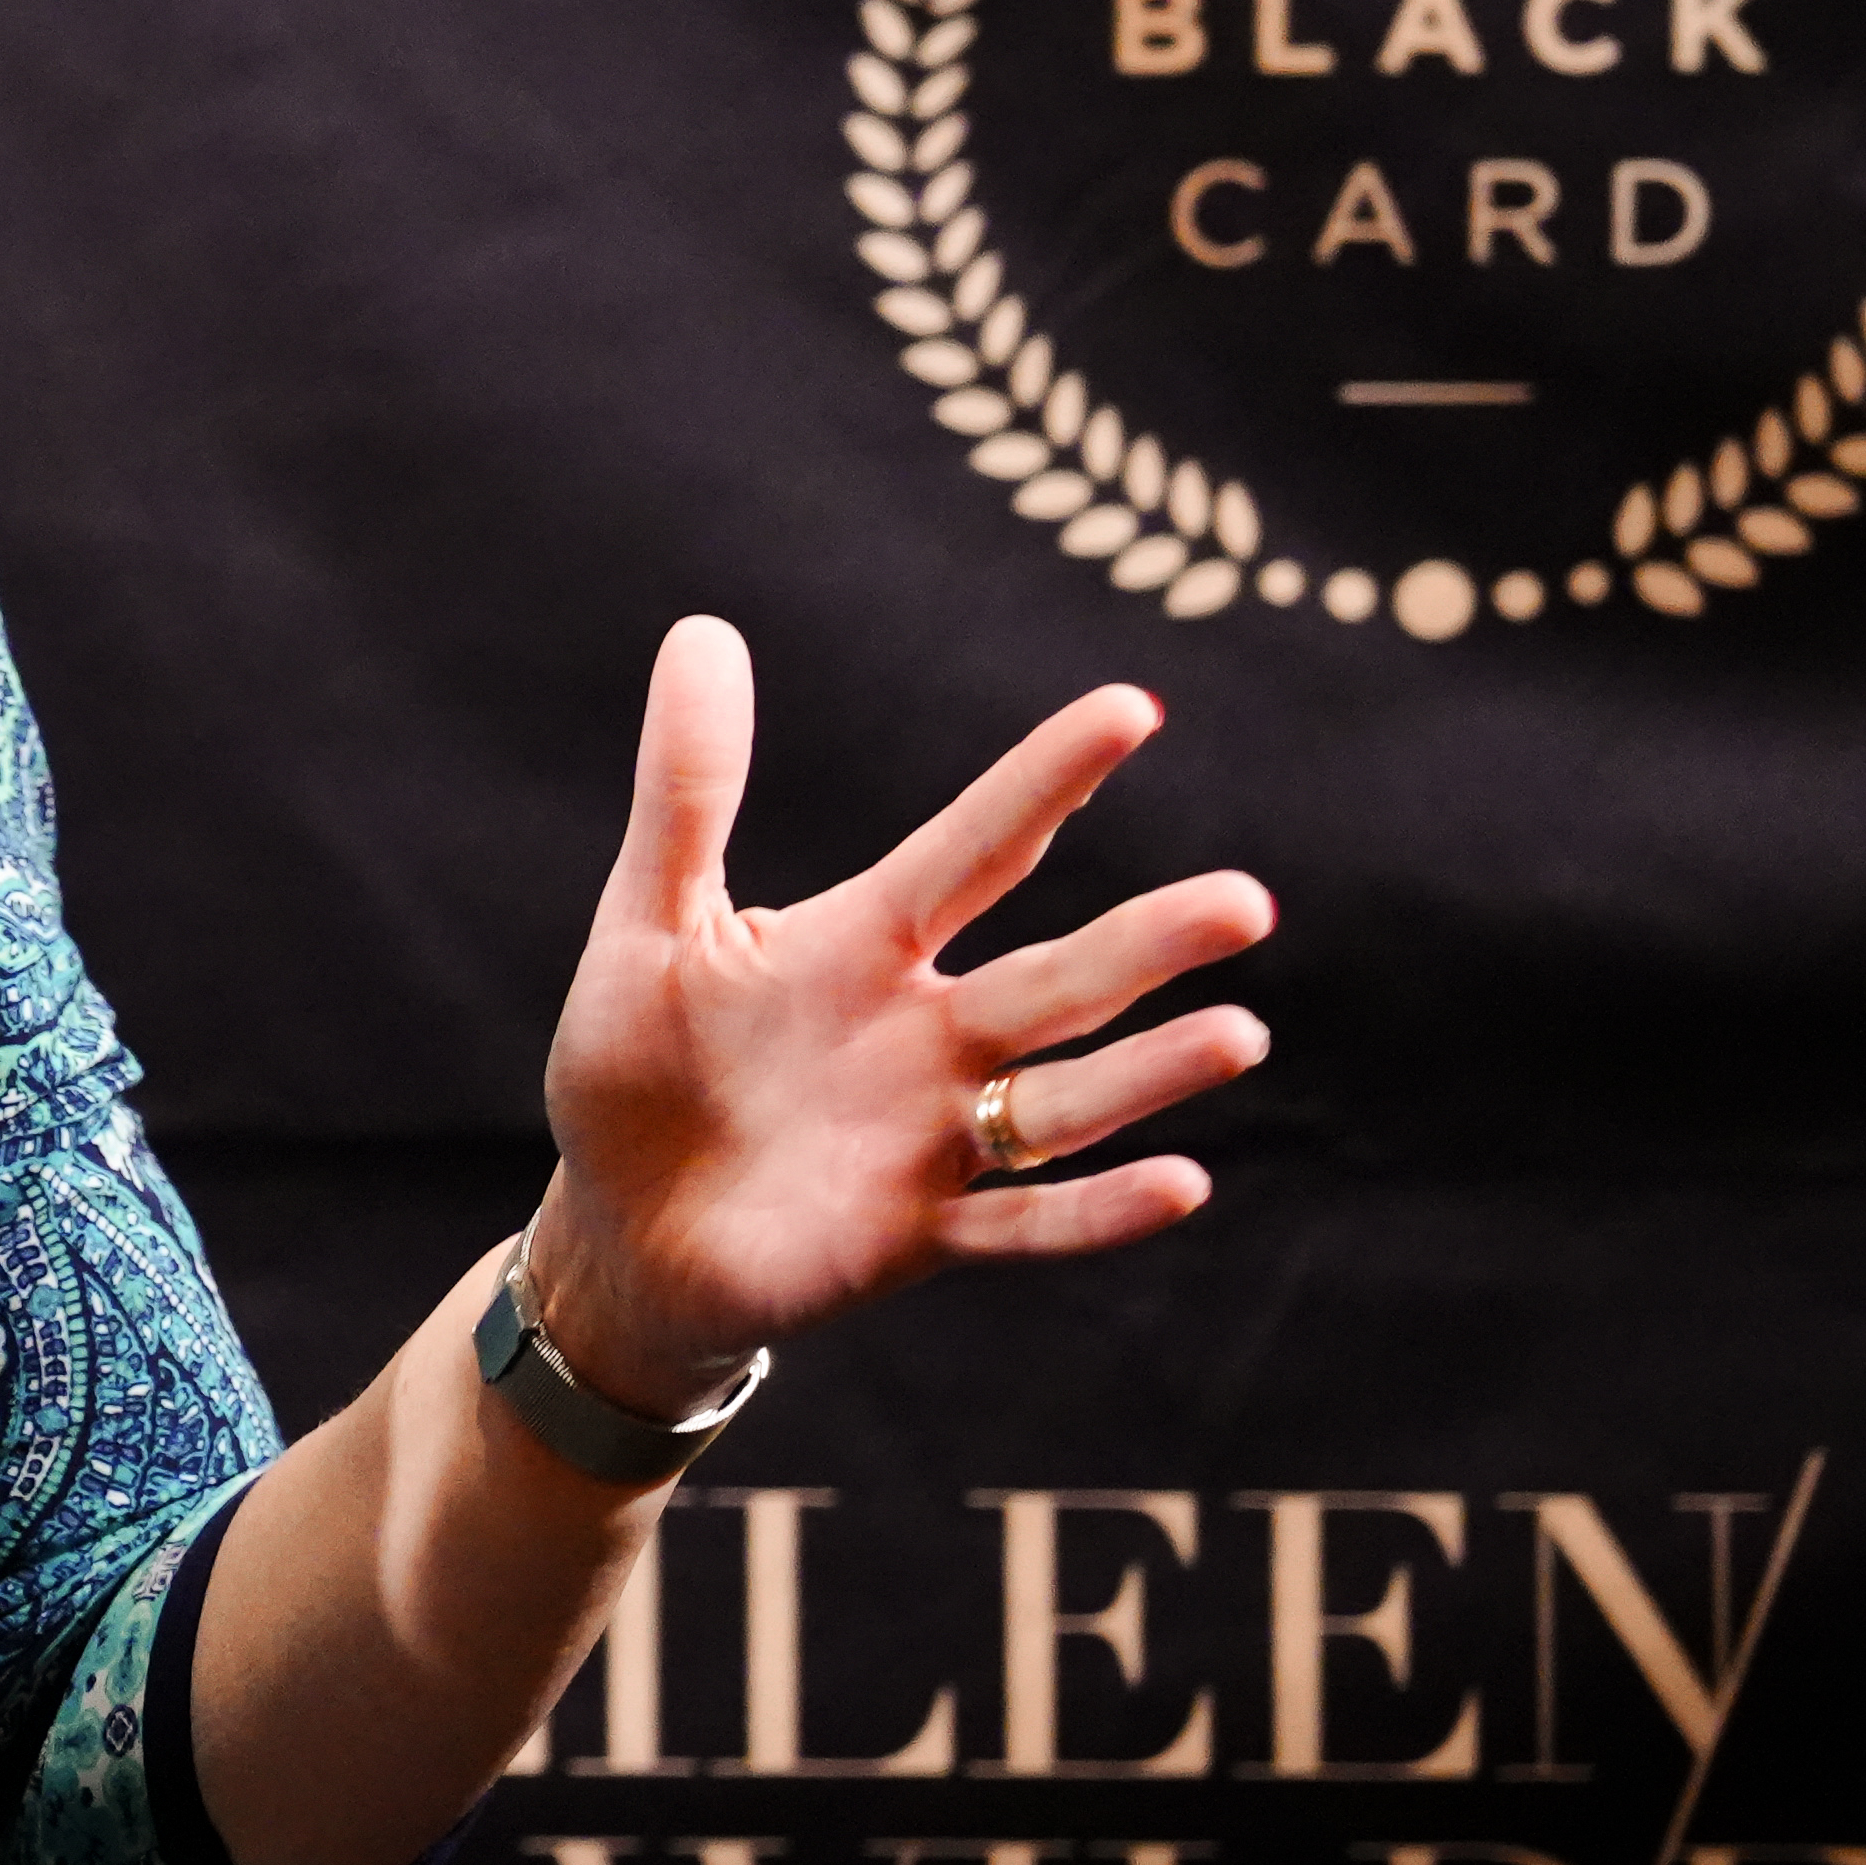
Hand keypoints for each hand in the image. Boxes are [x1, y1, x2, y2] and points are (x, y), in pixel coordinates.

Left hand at [521, 616, 1273, 1383]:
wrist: (620, 1229)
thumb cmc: (637, 1067)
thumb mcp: (650, 925)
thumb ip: (687, 791)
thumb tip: (700, 629)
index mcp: (865, 945)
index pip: (973, 850)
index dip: (1043, 783)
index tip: (1132, 708)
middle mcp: (926, 1034)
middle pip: (1052, 982)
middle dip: (1146, 944)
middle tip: (1245, 902)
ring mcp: (932, 1137)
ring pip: (1062, 1099)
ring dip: (1148, 1073)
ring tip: (1239, 1034)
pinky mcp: (917, 1234)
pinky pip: (1023, 1224)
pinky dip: (1095, 1213)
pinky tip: (1181, 1183)